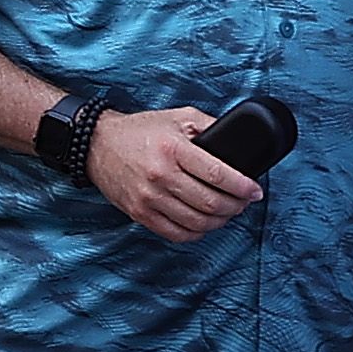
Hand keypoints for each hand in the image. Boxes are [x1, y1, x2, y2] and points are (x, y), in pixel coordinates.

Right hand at [89, 106, 262, 242]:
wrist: (97, 144)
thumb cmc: (139, 131)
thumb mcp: (178, 117)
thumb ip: (209, 126)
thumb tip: (238, 141)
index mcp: (173, 149)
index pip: (218, 174)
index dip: (242, 187)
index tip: (255, 191)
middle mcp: (161, 175)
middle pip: (210, 202)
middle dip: (235, 206)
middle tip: (244, 202)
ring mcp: (149, 198)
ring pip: (196, 222)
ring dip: (219, 221)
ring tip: (227, 213)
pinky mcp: (140, 213)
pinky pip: (176, 234)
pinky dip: (196, 233)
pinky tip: (203, 223)